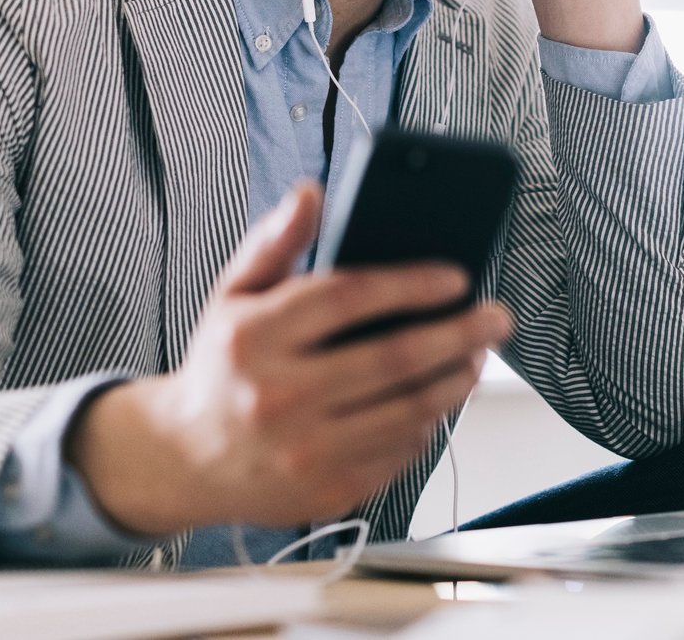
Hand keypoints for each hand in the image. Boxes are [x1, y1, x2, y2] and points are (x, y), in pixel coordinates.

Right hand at [68, 183, 510, 535]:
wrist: (188, 458)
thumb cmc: (222, 367)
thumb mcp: (232, 294)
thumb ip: (275, 242)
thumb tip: (310, 193)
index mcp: (254, 338)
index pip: (348, 297)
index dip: (412, 283)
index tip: (457, 276)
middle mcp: (278, 396)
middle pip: (394, 358)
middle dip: (459, 332)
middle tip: (496, 315)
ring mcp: (304, 450)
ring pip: (407, 410)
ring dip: (456, 379)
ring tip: (476, 355)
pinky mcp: (326, 489)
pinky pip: (398, 452)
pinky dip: (427, 423)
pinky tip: (437, 398)